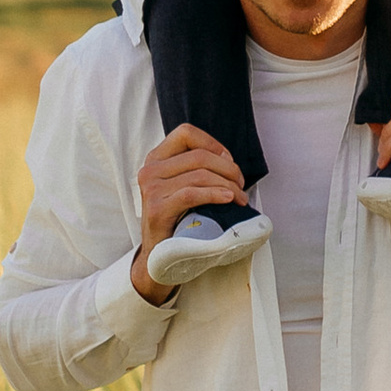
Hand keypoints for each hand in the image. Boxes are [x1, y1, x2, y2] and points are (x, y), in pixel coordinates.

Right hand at [131, 123, 249, 304]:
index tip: (229, 160)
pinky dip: (216, 194)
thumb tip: (229, 159)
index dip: (212, 143)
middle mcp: (149, 170)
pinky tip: (229, 199)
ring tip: (239, 198)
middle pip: (199, 155)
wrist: (161, 257)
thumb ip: (198, 168)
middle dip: (228, 168)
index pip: (186, 133)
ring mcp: (150, 189)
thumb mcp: (184, 187)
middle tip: (241, 185)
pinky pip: (193, 193)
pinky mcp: (157, 208)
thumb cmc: (180, 219)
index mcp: (156, 159)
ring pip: (200, 174)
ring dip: (228, 184)